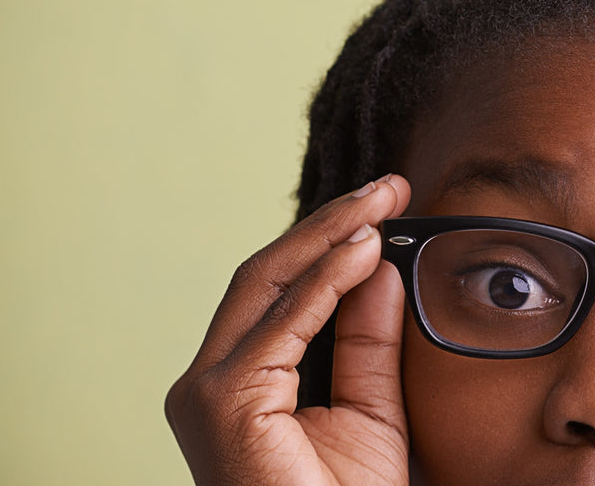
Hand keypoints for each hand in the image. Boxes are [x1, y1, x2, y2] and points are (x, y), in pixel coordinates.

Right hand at [165, 175, 413, 485]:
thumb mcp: (371, 408)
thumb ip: (369, 339)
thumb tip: (379, 265)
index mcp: (238, 380)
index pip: (280, 289)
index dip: (332, 240)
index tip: (386, 203)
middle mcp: (207, 380)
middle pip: (267, 275)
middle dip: (331, 224)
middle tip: (388, 187)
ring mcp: (207, 391)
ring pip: (267, 285)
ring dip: (330, 236)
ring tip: (382, 202)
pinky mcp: (222, 403)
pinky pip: (282, 323)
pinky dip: (326, 280)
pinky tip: (365, 249)